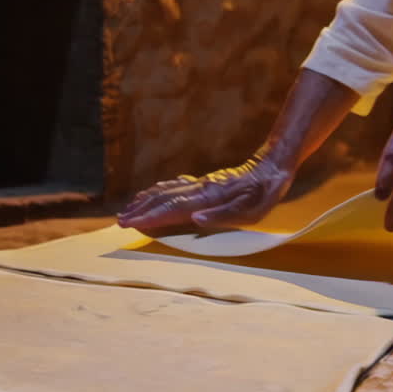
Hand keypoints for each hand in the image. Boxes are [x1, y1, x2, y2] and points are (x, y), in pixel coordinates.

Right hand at [117, 153, 294, 234]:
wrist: (273, 167)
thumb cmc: (264, 193)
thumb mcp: (250, 211)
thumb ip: (222, 216)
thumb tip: (195, 219)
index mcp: (207, 198)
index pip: (170, 209)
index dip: (148, 217)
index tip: (129, 224)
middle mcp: (199, 189)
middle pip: (163, 199)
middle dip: (140, 210)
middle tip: (120, 220)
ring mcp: (201, 184)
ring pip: (167, 191)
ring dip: (146, 200)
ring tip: (129, 208)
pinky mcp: (205, 182)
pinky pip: (176, 187)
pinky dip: (159, 191)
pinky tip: (154, 193)